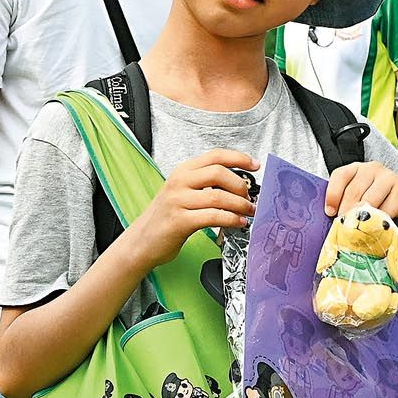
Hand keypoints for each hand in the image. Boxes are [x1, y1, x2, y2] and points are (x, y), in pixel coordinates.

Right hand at [124, 151, 257, 260]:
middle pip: (219, 173)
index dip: (239, 158)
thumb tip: (238, 185)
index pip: (215, 156)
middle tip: (249, 198)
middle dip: (241, 186)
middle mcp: (179, 182)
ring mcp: (177, 201)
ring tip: (249, 212)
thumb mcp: (182, 193)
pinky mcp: (180, 221)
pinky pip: (213, 217)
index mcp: (182, 171)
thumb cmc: (166, 218)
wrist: (142, 242)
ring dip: (240, 205)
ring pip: (219, 197)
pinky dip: (231, 219)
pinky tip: (239, 223)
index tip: (255, 165)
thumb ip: (204, 185)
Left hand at [324, 157, 397, 232]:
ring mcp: (390, 179)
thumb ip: (348, 204)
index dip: (333, 195)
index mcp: (359, 169)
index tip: (330, 213)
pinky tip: (378, 231)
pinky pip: (386, 210)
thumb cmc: (384, 205)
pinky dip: (379, 223)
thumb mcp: (363, 200)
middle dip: (347, 213)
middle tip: (346, 230)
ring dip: (363, 220)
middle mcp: (373, 169)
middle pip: (353, 191)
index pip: (340, 175)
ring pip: (368, 202)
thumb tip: (332, 220)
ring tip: (360, 233)